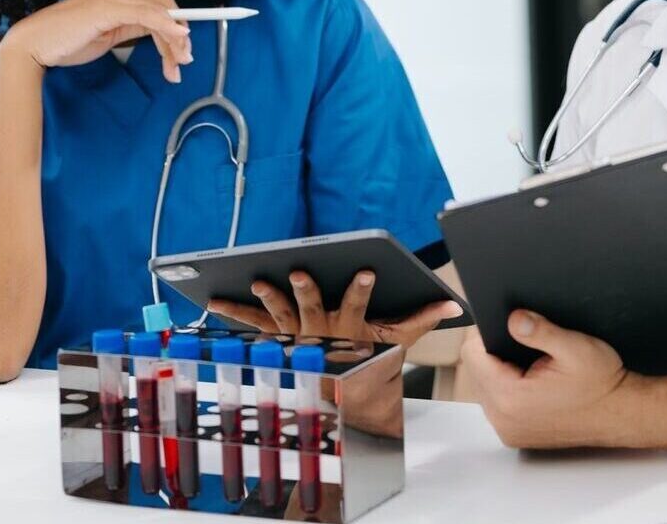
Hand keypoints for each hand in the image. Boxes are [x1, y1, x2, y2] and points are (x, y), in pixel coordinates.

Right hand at [2, 0, 192, 81]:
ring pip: (160, 13)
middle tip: (185, 63)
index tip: (184, 49)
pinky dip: (167, 26)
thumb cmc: (66, 42)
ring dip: (174, 41)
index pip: (157, 5)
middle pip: (164, 8)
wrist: (33, 45)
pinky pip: (148, 15)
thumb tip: (159, 32)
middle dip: (179, 37)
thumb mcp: (109, 34)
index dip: (176, 25)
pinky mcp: (109, 6)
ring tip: (176, 67)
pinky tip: (178, 38)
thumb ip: (132, 28)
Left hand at [207, 270, 462, 350]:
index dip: (362, 289)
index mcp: (351, 328)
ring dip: (268, 299)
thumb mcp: (397, 341)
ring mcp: (296, 336)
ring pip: (280, 315)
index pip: (360, 305)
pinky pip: (252, 325)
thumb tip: (453, 303)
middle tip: (299, 273)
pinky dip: (234, 313)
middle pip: (314, 307)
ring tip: (259, 282)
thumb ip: (423, 318)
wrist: (339, 394)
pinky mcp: (276, 337)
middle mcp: (321, 331)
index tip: (366, 272)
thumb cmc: (366, 359)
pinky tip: (214, 299)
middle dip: (307, 291)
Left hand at [462, 309, 631, 448]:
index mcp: (510, 398)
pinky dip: (508, 390)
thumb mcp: (575, 347)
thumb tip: (513, 318)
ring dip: (500, 372)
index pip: (471, 355)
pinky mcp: (516, 435)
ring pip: (485, 388)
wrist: (621, 414)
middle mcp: (504, 420)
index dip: (485, 335)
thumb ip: (540, 330)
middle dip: (495, 354)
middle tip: (526, 347)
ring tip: (531, 367)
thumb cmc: (602, 383)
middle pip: (476, 371)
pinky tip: (532, 383)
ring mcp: (509, 431)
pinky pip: (497, 404)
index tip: (507, 328)